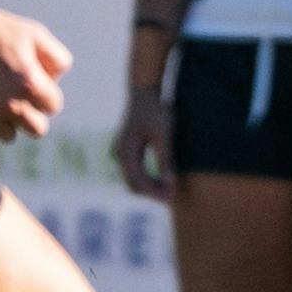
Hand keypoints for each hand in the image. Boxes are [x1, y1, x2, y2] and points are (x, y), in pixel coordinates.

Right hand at [0, 0, 71, 145]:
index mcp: (30, 85)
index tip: (29, 77)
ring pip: (7, 136)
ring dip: (4, 121)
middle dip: (31, 114)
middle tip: (14, 95)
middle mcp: (10, 105)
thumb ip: (58, 60)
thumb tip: (55, 84)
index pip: (53, 106)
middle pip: (37, 130)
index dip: (44, 91)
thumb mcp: (36, 34)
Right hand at [114, 82, 174, 199]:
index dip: (155, 192)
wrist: (144, 92)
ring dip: (149, 188)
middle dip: (151, 193)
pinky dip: (146, 179)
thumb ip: (166, 159)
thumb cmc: (156, 110)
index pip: (138, 181)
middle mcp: (119, 153)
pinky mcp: (126, 150)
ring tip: (170, 192)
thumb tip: (170, 184)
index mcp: (126, 150)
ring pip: (132, 179)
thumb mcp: (164, 135)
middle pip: (132, 184)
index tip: (172, 198)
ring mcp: (121, 152)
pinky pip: (134, 171)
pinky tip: (162, 181)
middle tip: (172, 199)